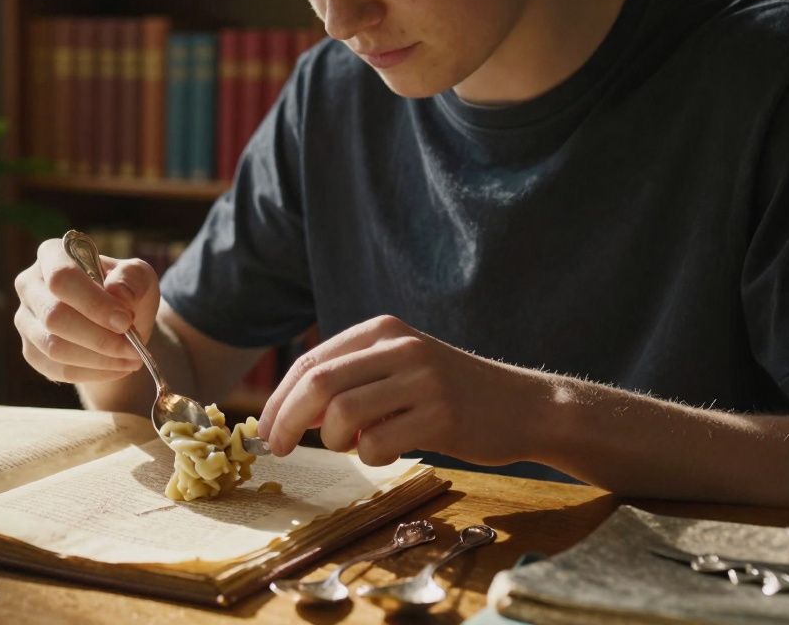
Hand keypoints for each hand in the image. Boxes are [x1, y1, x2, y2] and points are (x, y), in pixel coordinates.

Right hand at [14, 238, 160, 383]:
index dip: (93, 303)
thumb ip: (132, 279)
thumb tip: (117, 294)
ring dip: (99, 358)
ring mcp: (26, 320)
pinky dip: (93, 372)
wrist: (116, 323)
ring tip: (132, 358)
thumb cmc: (125, 292)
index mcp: (51, 255)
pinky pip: (58, 369)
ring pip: (54, 347)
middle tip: (134, 347)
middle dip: (99, 337)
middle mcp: (29, 285)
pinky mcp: (31, 351)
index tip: (126, 321)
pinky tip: (117, 367)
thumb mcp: (139, 277)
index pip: (61, 277)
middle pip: (53, 316)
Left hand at [257, 315, 550, 465]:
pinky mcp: (441, 417)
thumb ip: (350, 380)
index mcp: (383, 330)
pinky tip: (388, 452)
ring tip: (352, 445)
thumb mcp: (400, 366)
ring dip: (333, 442)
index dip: (279, 399)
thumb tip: (288, 414)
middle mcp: (400, 348)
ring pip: (342, 415)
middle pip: (318, 384)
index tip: (265, 429)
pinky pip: (378, 445)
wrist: (523, 405)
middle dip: (286, 421)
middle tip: (277, 448)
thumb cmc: (450, 393)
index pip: (311, 362)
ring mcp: (422, 380)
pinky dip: (370, 457)